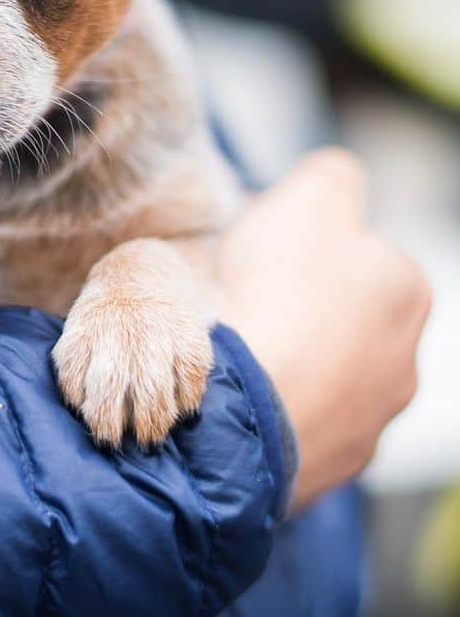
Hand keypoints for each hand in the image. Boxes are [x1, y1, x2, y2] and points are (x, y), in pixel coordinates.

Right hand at [218, 149, 430, 508]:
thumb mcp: (307, 196)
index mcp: (406, 287)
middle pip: (339, 310)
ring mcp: (370, 421)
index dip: (298, 238)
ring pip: (323, 369)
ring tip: (233, 345)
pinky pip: (297, 417)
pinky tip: (239, 387)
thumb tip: (335, 180)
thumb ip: (332, 175)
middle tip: (241, 294)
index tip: (257, 247)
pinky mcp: (329, 464)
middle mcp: (405, 358)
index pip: (353, 245)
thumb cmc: (274, 294)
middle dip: (298, 301)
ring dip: (287, 355)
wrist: (239, 405)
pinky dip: (272, 401)